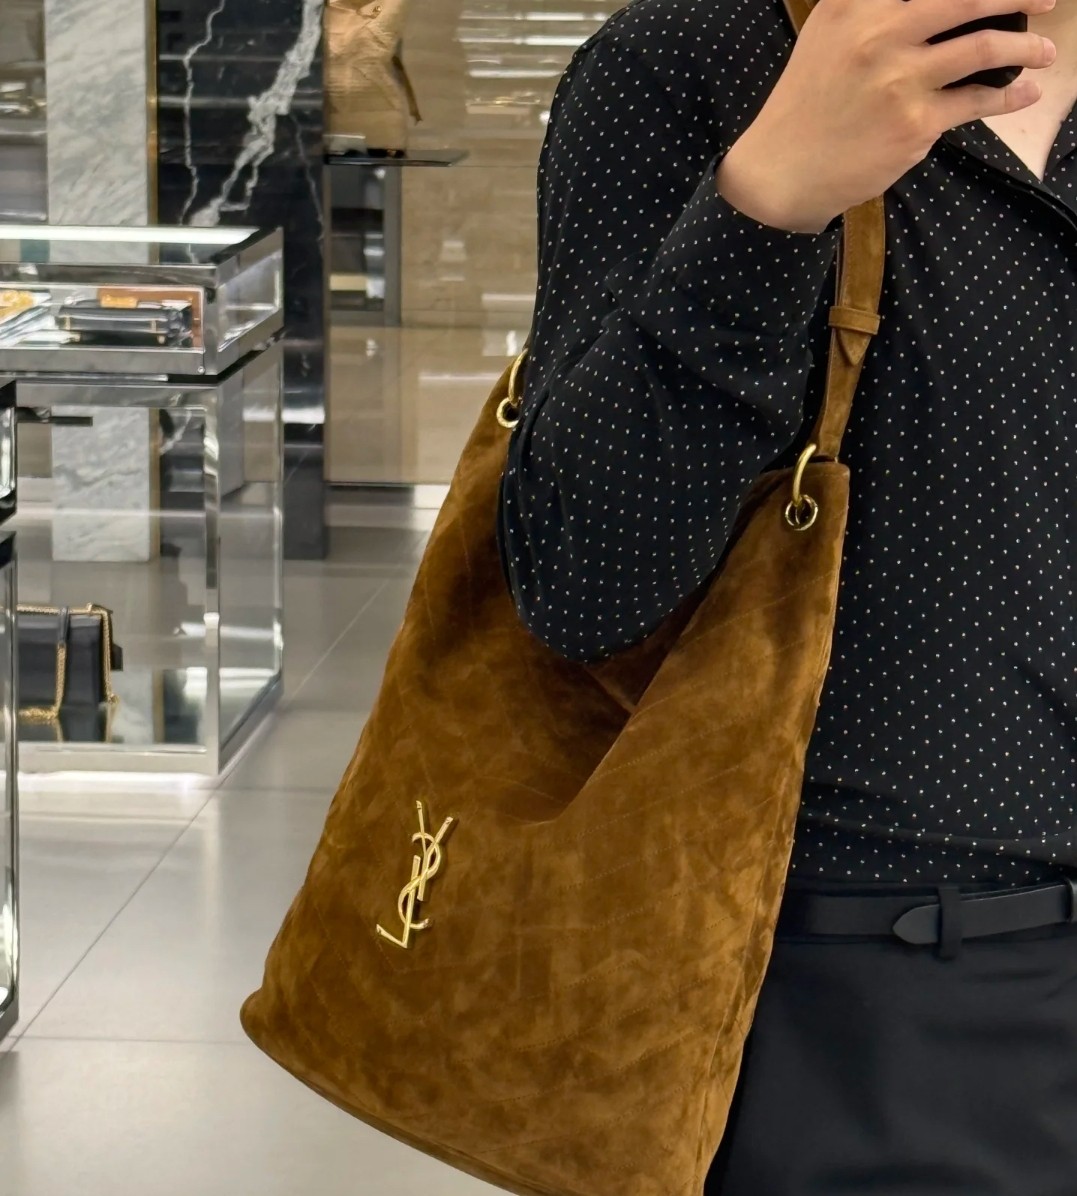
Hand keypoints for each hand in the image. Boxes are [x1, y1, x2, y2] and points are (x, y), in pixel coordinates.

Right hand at [716, 0, 1056, 231]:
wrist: (781, 169)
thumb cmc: (805, 104)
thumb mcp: (825, 35)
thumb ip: (866, 6)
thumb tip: (928, 3)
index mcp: (855, 6)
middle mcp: (879, 34)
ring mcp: (899, 80)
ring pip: (983, 49)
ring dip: (1025, 48)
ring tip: (1044, 53)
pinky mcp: (914, 124)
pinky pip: (976, 102)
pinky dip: (1009, 96)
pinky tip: (1024, 92)